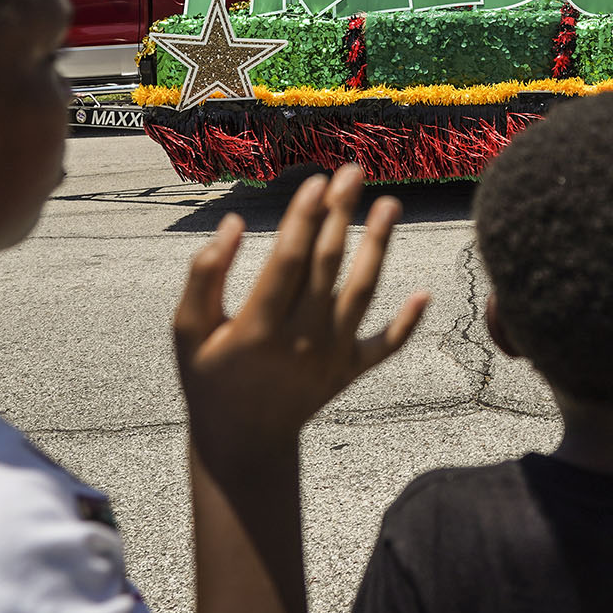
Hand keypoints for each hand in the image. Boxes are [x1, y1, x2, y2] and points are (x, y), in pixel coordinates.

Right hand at [174, 166, 429, 457]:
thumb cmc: (208, 377)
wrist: (242, 442)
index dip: (303, 217)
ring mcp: (331, 357)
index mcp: (257, 327)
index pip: (288, 260)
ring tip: (391, 204)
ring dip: (380, 247)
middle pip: (328, 265)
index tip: (315, 180)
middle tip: (353, 171)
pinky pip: (385, 345)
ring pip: (362, 293)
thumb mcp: (188, 332)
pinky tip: (424, 293)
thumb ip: (205, 276)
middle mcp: (301, 340)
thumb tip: (233, 224)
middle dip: (341, 214)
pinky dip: (407, 322)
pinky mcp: (351, 372)